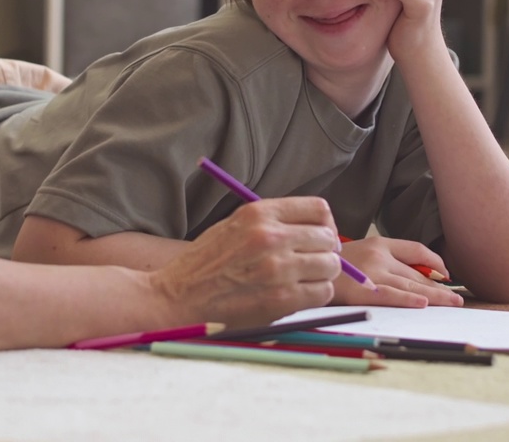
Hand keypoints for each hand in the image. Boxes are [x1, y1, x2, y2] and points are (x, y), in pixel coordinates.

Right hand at [151, 197, 340, 326]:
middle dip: (325, 251)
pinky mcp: (281, 299)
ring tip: (304, 279)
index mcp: (259, 213)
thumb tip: (317, 228)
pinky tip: (298, 294)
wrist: (178, 297)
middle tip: (312, 262)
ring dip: (322, 274)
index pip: (318, 209)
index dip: (325, 224)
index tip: (319, 235)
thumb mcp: (235, 225)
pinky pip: (322, 293)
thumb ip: (273, 222)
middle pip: (328, 238)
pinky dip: (316, 295)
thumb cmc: (206, 263)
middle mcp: (271, 237)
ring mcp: (277, 269)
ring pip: (330, 266)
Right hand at [332, 237, 463, 307]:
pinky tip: (425, 304)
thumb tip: (408, 275)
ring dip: (436, 297)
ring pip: (412, 286)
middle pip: (417, 273)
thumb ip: (379, 259)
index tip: (445, 274)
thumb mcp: (357, 252)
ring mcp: (373, 273)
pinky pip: (393, 296)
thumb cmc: (330, 266)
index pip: (416, 250)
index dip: (435, 262)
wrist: (304, 268)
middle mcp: (379, 255)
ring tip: (453, 303)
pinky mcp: (365, 291)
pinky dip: (410, 300)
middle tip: (456, 298)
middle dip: (439, 287)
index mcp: (378, 243)